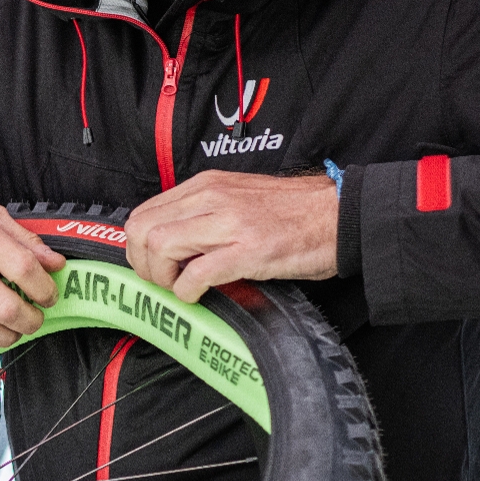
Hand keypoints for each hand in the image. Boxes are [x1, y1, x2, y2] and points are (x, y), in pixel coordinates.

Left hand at [123, 171, 338, 302]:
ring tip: (180, 287)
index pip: (143, 213)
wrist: (341, 215)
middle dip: (142, 264)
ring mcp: (229, 223)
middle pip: (141, 230)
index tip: (153, 265)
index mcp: (206, 186)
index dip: (138, 247)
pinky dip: (187, 291)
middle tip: (161, 281)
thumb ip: (202, 215)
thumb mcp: (237, 200)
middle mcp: (212, 198)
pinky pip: (195, 273)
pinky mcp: (248, 250)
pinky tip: (198, 294)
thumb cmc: (293, 214)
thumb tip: (169, 246)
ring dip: (161, 277)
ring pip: (159, 246)